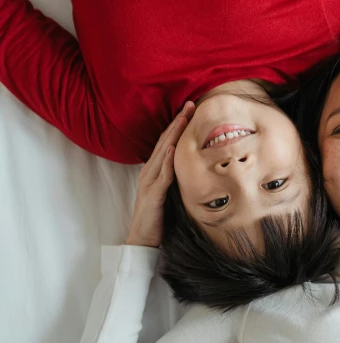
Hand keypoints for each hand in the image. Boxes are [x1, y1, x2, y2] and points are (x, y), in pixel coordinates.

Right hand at [125, 102, 195, 246]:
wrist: (143, 238)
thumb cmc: (158, 215)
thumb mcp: (169, 190)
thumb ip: (176, 175)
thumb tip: (193, 162)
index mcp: (154, 169)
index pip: (167, 141)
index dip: (178, 124)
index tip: (190, 109)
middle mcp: (150, 172)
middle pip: (165, 141)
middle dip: (177, 122)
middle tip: (189, 105)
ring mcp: (150, 182)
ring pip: (163, 153)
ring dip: (173, 135)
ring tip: (183, 119)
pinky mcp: (153, 196)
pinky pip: (162, 176)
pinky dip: (168, 162)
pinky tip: (174, 150)